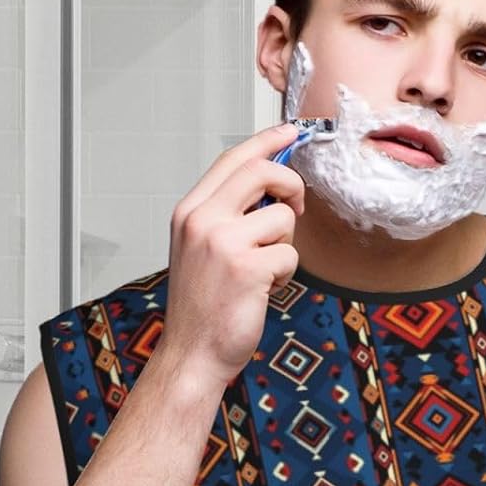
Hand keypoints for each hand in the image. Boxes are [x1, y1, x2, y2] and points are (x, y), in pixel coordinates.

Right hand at [158, 121, 306, 385]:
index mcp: (190, 211)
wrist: (192, 353)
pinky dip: (285, 275)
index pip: (232, 159)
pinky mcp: (247, 267)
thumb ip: (229, 215)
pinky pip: (290, 256)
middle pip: (261, 171)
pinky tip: (264, 291)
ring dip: (285, 246)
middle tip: (295, 208)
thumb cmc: (203, 306)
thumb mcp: (203, 249)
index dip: (267, 142)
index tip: (290, 132)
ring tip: (264, 271)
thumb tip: (272, 187)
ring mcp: (222, 242)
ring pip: (282, 218)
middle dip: (291, 185)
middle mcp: (202, 220)